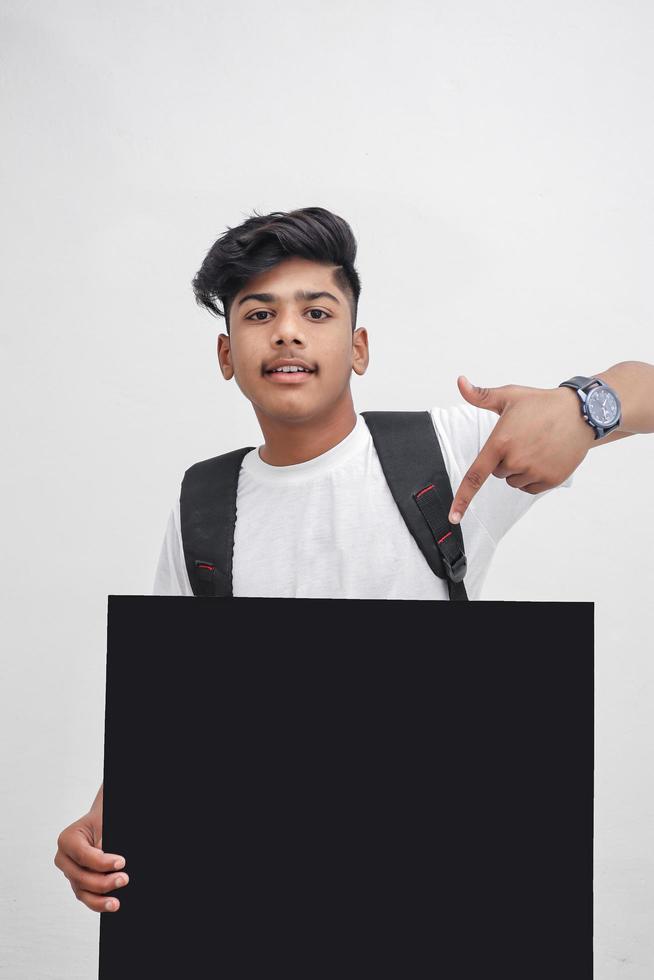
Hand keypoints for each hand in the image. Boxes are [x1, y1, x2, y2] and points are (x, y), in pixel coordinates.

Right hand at [54, 806, 127, 912]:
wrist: (100, 822)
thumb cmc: (102, 821)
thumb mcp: (104, 824)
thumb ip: (103, 840)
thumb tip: (108, 860)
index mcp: (67, 840)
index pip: (83, 855)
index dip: (102, 863)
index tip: (121, 863)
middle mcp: (64, 858)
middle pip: (80, 877)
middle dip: (103, 882)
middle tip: (123, 879)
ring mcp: (70, 872)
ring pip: (81, 891)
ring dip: (99, 900)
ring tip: (115, 903)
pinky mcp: (78, 883)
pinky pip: (86, 896)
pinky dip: (98, 902)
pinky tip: (110, 904)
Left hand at [448, 375, 592, 523]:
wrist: (582, 412)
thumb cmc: (542, 403)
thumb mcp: (510, 395)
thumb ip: (480, 395)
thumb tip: (460, 382)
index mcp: (501, 441)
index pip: (476, 475)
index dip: (462, 498)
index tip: (454, 517)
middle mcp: (517, 460)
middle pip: (497, 472)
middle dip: (504, 459)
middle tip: (523, 439)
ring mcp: (535, 471)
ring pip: (513, 481)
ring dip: (519, 469)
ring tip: (536, 446)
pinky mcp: (551, 480)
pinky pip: (530, 488)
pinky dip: (533, 477)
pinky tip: (544, 457)